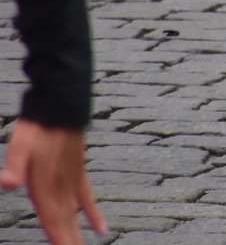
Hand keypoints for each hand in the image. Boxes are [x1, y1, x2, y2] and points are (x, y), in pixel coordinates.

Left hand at [0, 120, 105, 244]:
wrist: (61, 108)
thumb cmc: (38, 128)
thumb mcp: (19, 147)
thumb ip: (15, 167)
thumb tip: (8, 183)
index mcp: (46, 187)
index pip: (53, 223)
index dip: (59, 241)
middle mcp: (61, 189)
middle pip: (66, 225)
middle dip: (70, 243)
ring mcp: (72, 182)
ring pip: (75, 217)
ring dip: (78, 236)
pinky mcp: (78, 175)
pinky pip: (87, 199)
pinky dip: (94, 215)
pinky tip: (101, 228)